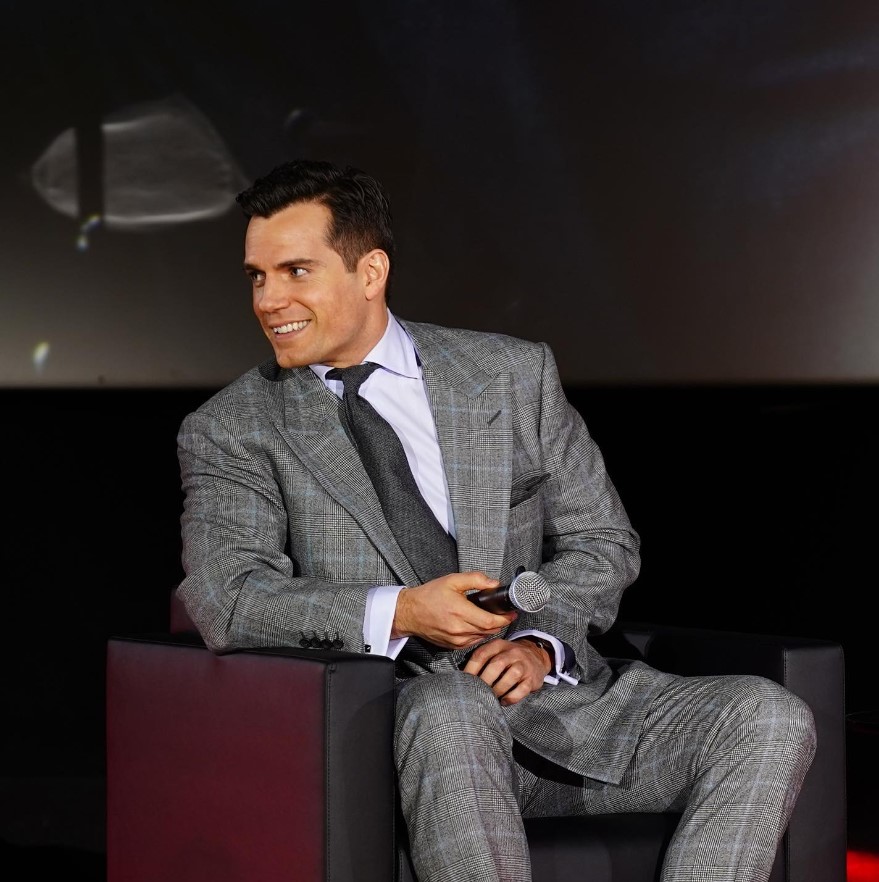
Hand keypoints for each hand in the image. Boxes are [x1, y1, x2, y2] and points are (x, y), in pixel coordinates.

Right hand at [391, 571, 516, 648]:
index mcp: (460, 612)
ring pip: (482, 637)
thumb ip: (475, 579)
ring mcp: (456, 640)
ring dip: (489, 629)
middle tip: (504, 614)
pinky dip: (478, 634)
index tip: (512, 613)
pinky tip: (476, 625)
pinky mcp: (452, 646)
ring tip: (489, 617)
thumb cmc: (429, 595)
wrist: (409, 612)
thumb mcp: (452, 580)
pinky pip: (473, 642)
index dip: (505, 618)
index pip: (491, 621)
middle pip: (489, 630)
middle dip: (500, 622)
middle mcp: (459, 629)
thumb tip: (493, 583)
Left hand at [462, 638, 550, 705]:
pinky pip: (522, 690)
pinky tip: (503, 701)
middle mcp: (512, 652)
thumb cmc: (508, 658)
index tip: (463, 681)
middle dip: (484, 681)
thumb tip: (463, 677)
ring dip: (497, 690)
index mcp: (498, 645)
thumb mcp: (496, 651)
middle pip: (495, 665)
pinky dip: (511, 698)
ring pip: (510, 677)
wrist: (537, 656)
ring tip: (490, 698)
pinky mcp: (532, 679)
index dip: (470, 669)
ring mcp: (524, 665)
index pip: (481, 654)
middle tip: (477, 692)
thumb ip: (482, 659)